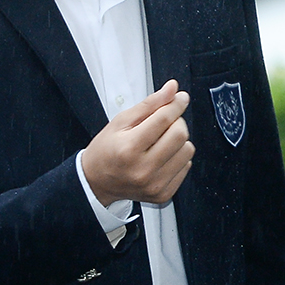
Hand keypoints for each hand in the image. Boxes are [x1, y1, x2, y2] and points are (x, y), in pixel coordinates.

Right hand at [81, 79, 194, 205]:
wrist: (97, 182)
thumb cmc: (106, 150)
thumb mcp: (121, 121)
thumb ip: (149, 104)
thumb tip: (172, 89)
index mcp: (129, 148)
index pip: (164, 119)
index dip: (175, 104)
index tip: (180, 98)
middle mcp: (143, 169)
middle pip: (180, 135)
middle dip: (176, 121)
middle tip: (165, 121)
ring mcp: (155, 184)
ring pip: (187, 151)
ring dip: (178, 140)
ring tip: (161, 141)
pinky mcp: (164, 194)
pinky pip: (185, 166)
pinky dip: (178, 157)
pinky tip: (161, 156)